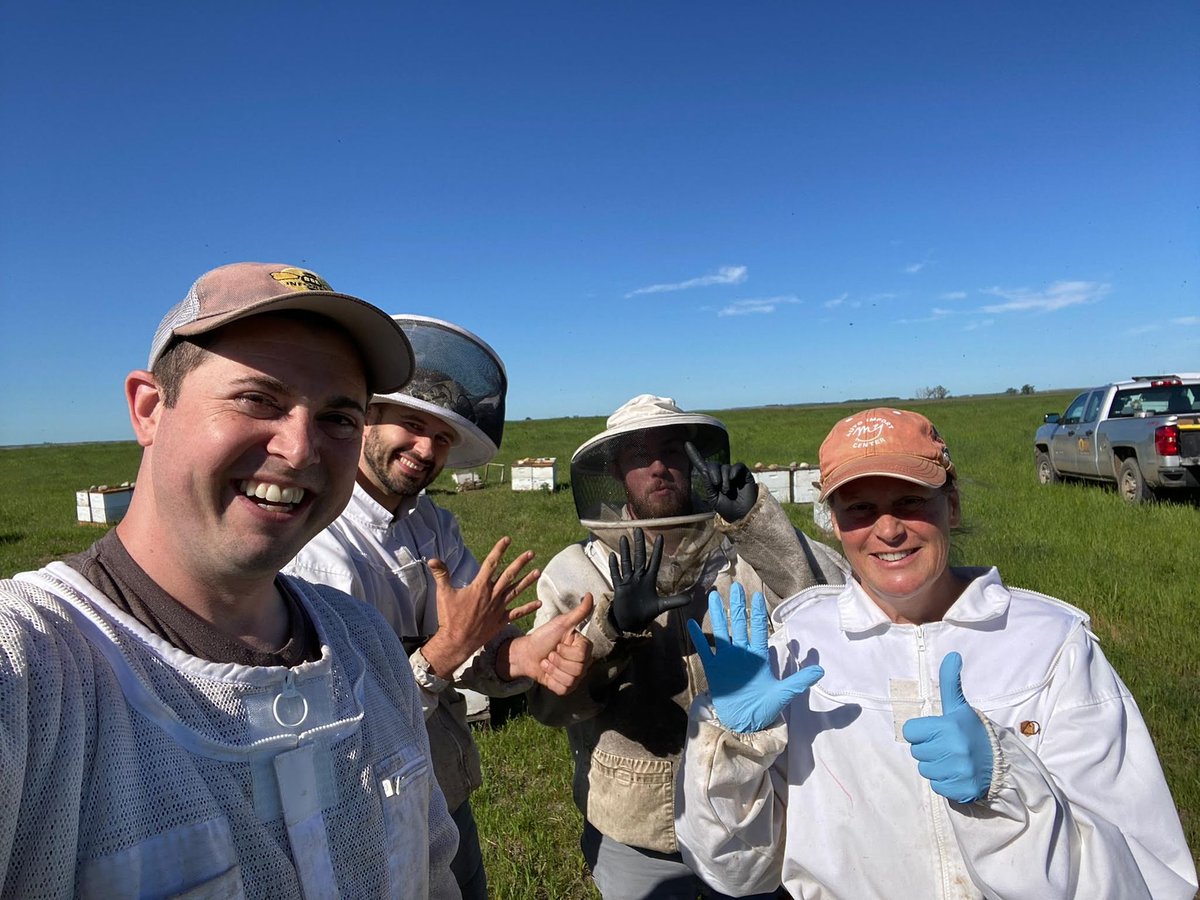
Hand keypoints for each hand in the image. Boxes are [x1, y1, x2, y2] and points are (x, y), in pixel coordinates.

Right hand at [421, 536, 540, 676]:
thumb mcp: (443, 593)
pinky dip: (528, 608)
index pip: (491, 563)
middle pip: (509, 575)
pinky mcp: (501, 620)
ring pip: (516, 591)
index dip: (499, 550)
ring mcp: (498, 608)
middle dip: (520, 563)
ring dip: (527, 581)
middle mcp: (492, 595)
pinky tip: (539, 603)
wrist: (456, 642)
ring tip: (538, 572)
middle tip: (531, 553)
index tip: (507, 540)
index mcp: (480, 587)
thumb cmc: (449, 618)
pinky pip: (517, 613)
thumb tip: (433, 558)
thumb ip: (441, 574)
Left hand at [499, 594, 594, 694]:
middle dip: (558, 661)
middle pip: (577, 670)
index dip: (566, 651)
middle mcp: (583, 663)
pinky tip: (547, 673)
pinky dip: (551, 681)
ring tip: (548, 662)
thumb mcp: (561, 624)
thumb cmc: (544, 637)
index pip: (582, 655)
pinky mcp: (565, 688)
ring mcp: (575, 677)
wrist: (527, 653)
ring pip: (570, 681)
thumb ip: (578, 612)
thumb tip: (590, 595)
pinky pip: (563, 689)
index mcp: (584, 648)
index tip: (558, 644)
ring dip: (553, 670)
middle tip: (551, 654)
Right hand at [608, 527, 688, 632]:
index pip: (654, 561)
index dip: (657, 549)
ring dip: (625, 551)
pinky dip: (614, 566)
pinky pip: (616, 575)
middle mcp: (638, 577)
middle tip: (638, 528)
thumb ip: (675, 601)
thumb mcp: (662, 606)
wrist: (632, 623)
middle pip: (639, 557)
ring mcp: (628, 582)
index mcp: (649, 579)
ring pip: (626, 563)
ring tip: (623, 537)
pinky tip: (612, 555)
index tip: (660, 536)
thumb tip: (691, 599)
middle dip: (638, 543)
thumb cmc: (646, 612)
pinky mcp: (619, 588)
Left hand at [685, 441, 757, 521]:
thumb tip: (704, 470)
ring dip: (725, 479)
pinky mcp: (744, 474)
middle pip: (714, 465)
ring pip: (726, 467)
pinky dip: (734, 471)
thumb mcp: (713, 497)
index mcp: (712, 480)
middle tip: (716, 485)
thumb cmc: (727, 510)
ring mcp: (733, 474)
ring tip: (727, 491)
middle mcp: (722, 475)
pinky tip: (733, 479)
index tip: (686, 443)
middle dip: (713, 473)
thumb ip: (708, 484)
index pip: (702, 465)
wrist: (742, 516)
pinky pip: (738, 466)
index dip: (694, 454)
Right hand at [686, 582, 823, 732]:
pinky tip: (692, 623)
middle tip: (736, 587)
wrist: (745, 722)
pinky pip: (704, 650)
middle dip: (737, 606)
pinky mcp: (713, 669)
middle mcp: (742, 654)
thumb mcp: (784, 694)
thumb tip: (820, 670)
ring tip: (713, 596)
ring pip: (721, 632)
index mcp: (758, 657)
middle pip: (739, 625)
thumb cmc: (765, 708)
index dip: (758, 613)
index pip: (759, 630)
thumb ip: (799, 681)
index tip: (757, 595)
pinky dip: (699, 637)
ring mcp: (726, 660)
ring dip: (717, 614)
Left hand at [902, 652, 992, 803]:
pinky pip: (936, 786)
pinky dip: (945, 782)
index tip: (937, 732)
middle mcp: (954, 748)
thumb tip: (952, 655)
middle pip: (916, 752)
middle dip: (929, 749)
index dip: (921, 732)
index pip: (910, 731)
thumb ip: (950, 682)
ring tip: (953, 760)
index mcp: (950, 726)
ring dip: (936, 766)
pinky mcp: (962, 790)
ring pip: (925, 770)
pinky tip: (958, 774)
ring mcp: (959, 770)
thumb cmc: (973, 732)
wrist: (1000, 763)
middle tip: (948, 747)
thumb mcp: (960, 707)